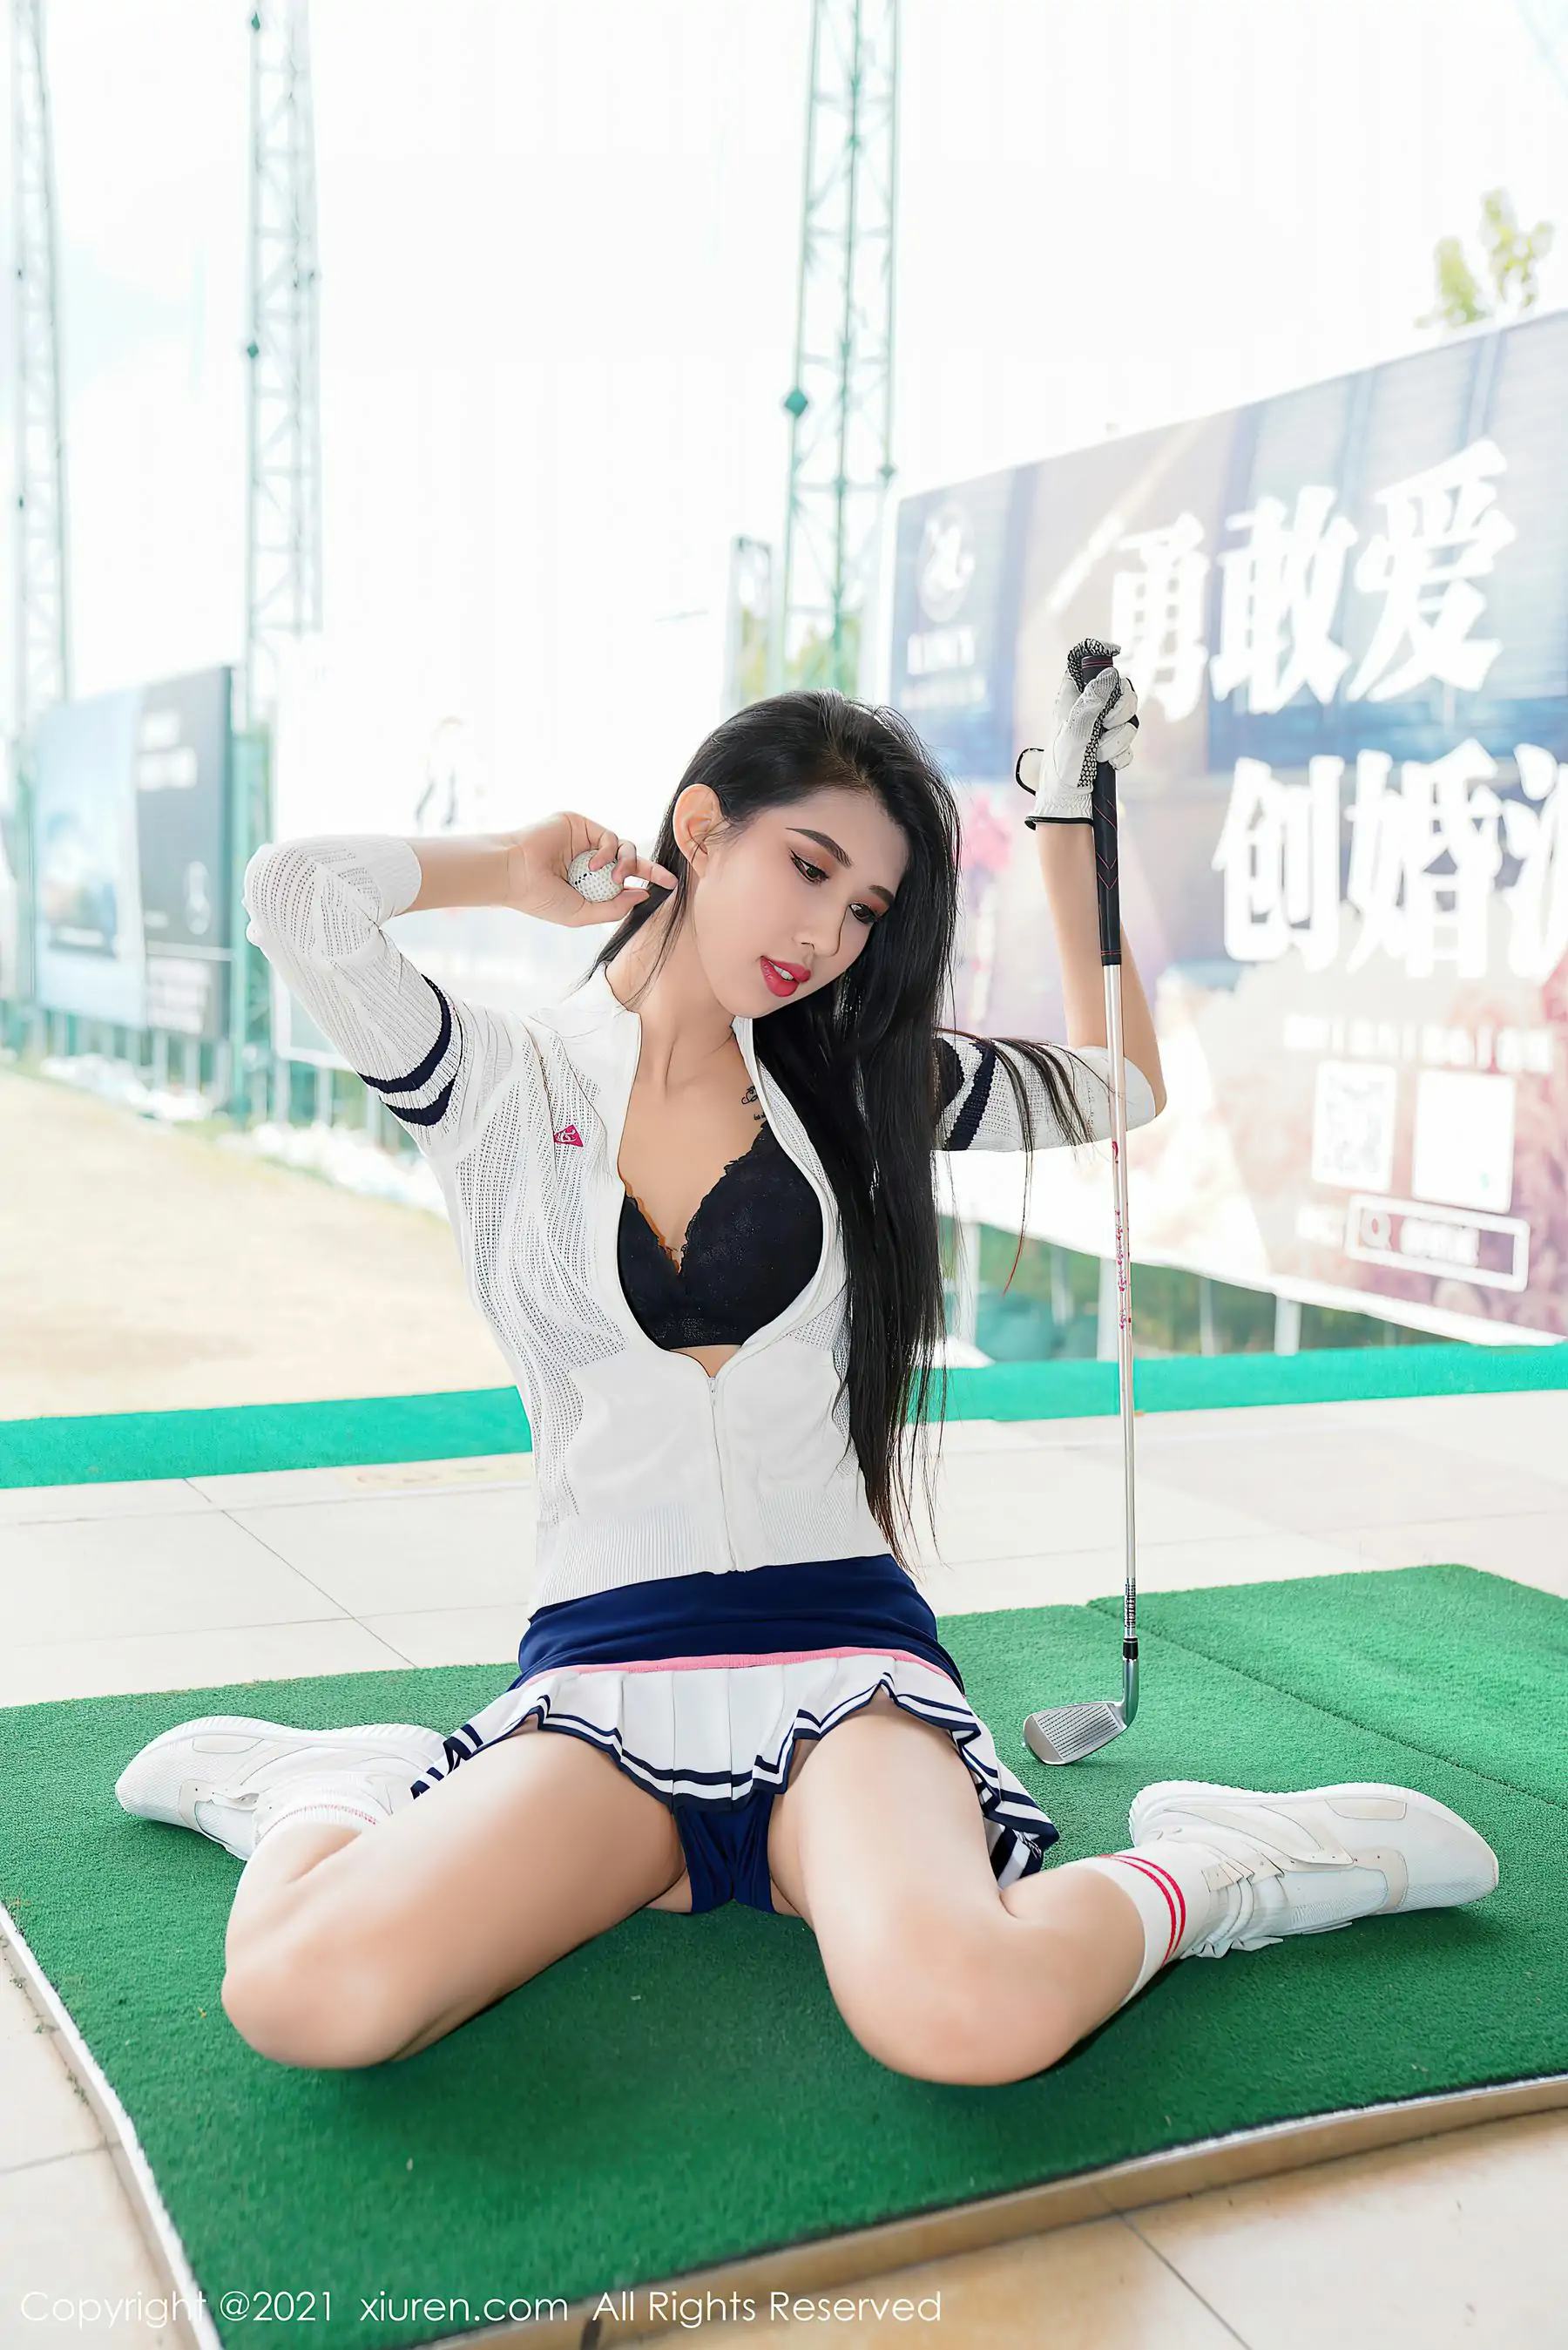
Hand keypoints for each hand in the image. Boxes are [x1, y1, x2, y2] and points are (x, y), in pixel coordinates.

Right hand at [497, 812, 678, 927]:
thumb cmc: (543, 898)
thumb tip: (643, 894)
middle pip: (631, 861)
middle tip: (664, 879)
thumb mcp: (583, 913)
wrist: (515, 874)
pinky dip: (608, 852)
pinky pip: (610, 836)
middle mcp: (590, 861)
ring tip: (614, 877)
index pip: (626, 880)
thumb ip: (614, 907)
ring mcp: (585, 842)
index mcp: (590, 883)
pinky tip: (593, 864)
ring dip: (627, 863)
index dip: (649, 881)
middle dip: (650, 869)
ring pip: (624, 847)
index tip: (670, 887)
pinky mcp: (580, 825)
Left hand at [1016, 662, 1139, 824]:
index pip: (1083, 662)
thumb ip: (1092, 701)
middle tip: (1106, 725)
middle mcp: (1088, 710)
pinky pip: (1129, 743)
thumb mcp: (1075, 731)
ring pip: (1128, 718)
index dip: (1098, 652)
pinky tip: (1106, 765)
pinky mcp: (1112, 749)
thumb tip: (1110, 674)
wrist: (1069, 805)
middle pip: (1120, 688)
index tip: (1116, 653)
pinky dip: (1121, 755)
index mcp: (1071, 698)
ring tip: (1098, 754)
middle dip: (1121, 708)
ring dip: (1118, 738)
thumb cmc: (1063, 767)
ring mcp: (1102, 730)